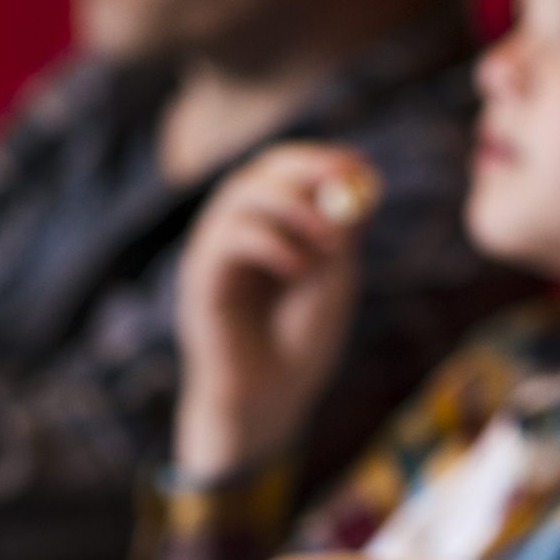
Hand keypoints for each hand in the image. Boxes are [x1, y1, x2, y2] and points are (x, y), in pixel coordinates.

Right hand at [173, 145, 378, 478]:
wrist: (271, 398)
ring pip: (238, 197)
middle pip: (258, 174)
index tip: (358, 165)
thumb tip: (356, 184)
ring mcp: (214, 252)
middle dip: (303, 171)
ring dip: (291, 207)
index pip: (285, 172)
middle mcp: (236, 232)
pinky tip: (298, 269)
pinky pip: (228, 239)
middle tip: (341, 181)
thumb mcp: (333, 280)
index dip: (319, 161)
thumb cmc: (303, 341)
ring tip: (329, 242)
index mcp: (271, 227)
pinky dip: (269, 243)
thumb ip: (339, 235)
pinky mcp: (200, 278)